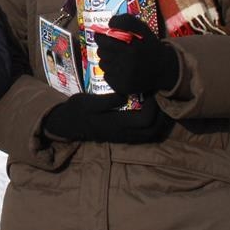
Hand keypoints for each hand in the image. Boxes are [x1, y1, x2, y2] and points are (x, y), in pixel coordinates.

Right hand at [42, 93, 170, 143]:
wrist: (68, 124)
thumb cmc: (77, 110)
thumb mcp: (87, 102)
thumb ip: (106, 100)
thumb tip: (125, 94)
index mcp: (117, 124)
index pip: (145, 120)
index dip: (153, 106)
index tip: (150, 91)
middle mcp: (124, 133)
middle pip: (154, 129)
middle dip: (161, 114)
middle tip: (158, 97)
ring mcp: (124, 137)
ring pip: (151, 134)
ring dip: (159, 120)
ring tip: (156, 104)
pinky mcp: (123, 136)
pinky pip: (145, 135)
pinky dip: (152, 124)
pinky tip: (148, 112)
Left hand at [96, 14, 179, 94]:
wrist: (163, 69)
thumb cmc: (149, 45)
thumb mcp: (142, 28)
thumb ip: (125, 21)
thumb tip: (109, 24)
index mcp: (131, 48)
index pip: (103, 40)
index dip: (100, 36)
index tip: (103, 35)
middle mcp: (127, 64)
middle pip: (101, 52)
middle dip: (104, 48)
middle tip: (113, 47)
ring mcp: (124, 77)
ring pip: (102, 64)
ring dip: (107, 60)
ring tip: (119, 59)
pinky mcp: (122, 87)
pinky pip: (106, 77)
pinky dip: (111, 73)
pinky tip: (121, 70)